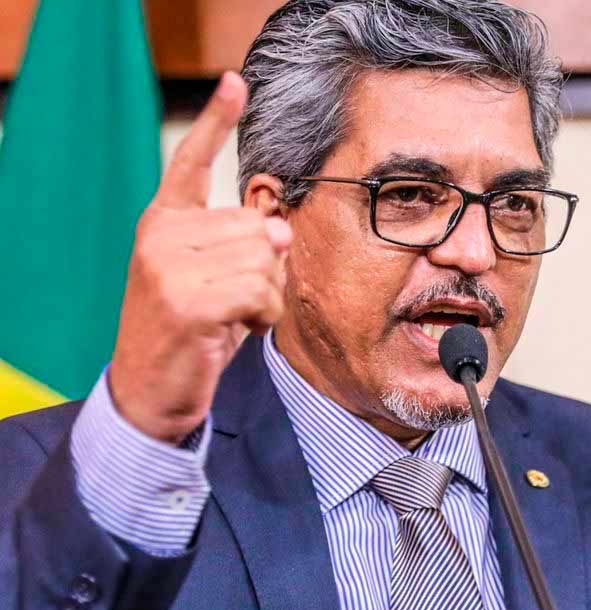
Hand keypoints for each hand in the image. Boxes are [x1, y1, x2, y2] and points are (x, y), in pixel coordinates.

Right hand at [110, 72, 291, 442]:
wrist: (152, 387)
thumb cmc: (194, 330)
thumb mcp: (217, 278)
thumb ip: (245, 245)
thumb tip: (279, 227)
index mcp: (167, 221)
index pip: (192, 162)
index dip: (216, 120)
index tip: (236, 81)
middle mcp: (162, 233)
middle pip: (260, 227)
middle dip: (267, 271)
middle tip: (237, 300)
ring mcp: (169, 265)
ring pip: (265, 260)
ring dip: (268, 297)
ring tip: (235, 316)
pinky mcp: (187, 299)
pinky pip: (261, 292)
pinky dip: (264, 317)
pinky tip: (236, 330)